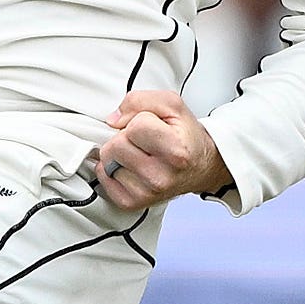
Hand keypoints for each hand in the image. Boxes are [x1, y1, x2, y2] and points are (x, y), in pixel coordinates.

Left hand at [88, 88, 226, 211]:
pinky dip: (112, 170)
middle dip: (124, 137)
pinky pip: (104, 178)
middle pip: (115, 146)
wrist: (200, 166)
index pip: (135, 126)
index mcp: (176, 151)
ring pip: (107, 162)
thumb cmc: (185, 137)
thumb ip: (140, 100)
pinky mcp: (132, 203)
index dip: (139, 120)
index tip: (152, 126)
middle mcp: (161, 177)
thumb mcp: (172, 105)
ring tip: (139, 154)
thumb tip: (113, 119)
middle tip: (142, 141)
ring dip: (118, 155)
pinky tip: (130, 167)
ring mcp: (146, 193)